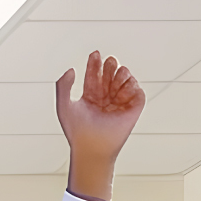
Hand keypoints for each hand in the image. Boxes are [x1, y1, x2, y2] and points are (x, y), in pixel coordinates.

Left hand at [55, 51, 142, 200]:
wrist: (91, 146)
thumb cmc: (76, 130)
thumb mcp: (64, 105)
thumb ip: (63, 86)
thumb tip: (72, 69)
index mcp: (90, 95)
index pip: (94, 74)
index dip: (95, 62)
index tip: (95, 54)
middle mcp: (106, 97)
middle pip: (110, 72)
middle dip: (110, 64)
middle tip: (109, 62)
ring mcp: (120, 102)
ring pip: (125, 78)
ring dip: (121, 74)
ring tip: (115, 80)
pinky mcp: (133, 109)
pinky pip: (137, 91)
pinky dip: (132, 86)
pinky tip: (122, 91)